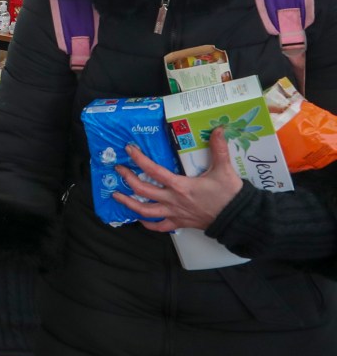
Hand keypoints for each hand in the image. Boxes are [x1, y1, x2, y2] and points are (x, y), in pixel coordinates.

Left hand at [112, 127, 242, 231]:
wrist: (238, 218)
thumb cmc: (229, 195)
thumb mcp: (224, 169)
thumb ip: (219, 148)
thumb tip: (218, 129)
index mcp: (180, 186)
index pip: (154, 170)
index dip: (139, 159)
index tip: (129, 150)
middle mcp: (172, 200)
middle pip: (143, 190)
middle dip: (128, 179)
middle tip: (118, 170)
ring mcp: (174, 213)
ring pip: (145, 211)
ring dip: (129, 203)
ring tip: (117, 196)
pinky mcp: (179, 223)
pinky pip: (159, 227)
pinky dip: (147, 224)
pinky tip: (140, 219)